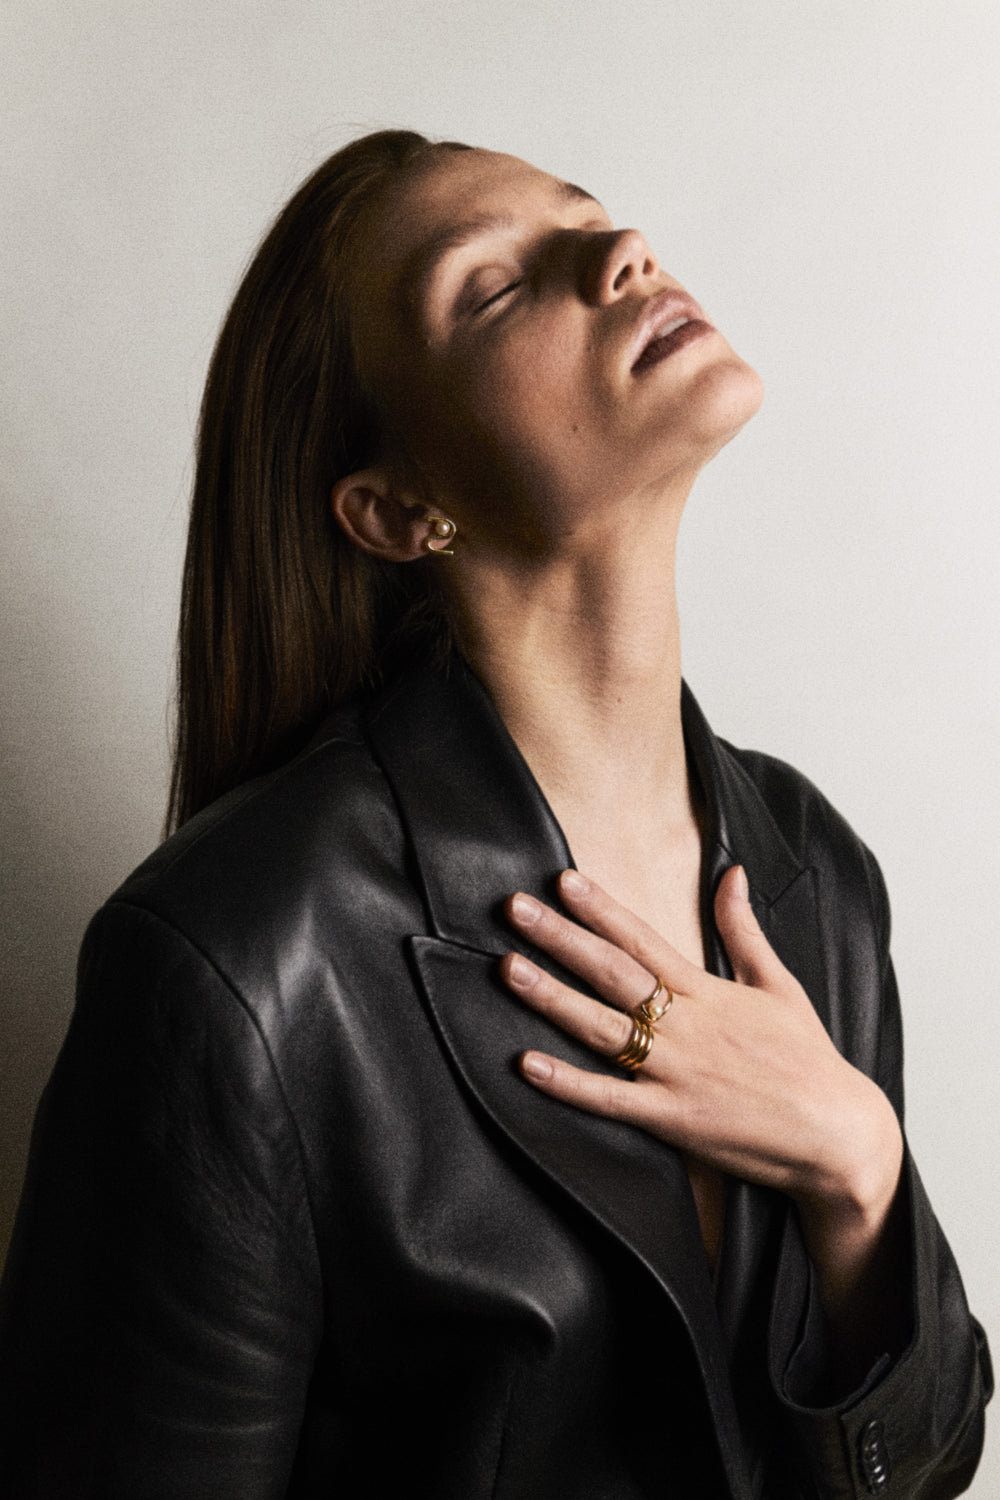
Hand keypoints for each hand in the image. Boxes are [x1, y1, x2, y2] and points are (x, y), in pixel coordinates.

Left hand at [501, 865, 904, 1352]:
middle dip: (559, 937)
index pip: (642, 939)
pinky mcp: (672, 1119)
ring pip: (601, 1028)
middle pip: (611, 973)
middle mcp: (687, 1026)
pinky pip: (610, 1098)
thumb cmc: (808, 1059)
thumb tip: (731, 872)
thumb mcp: (779, 984)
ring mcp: (676, 1072)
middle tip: (513, 908)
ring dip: (551, 997)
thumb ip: (744, 929)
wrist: (838, 1134)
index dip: (601, 909)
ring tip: (508, 968)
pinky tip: (527, 1063)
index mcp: (709, 992)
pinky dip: (567, 1083)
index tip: (562, 880)